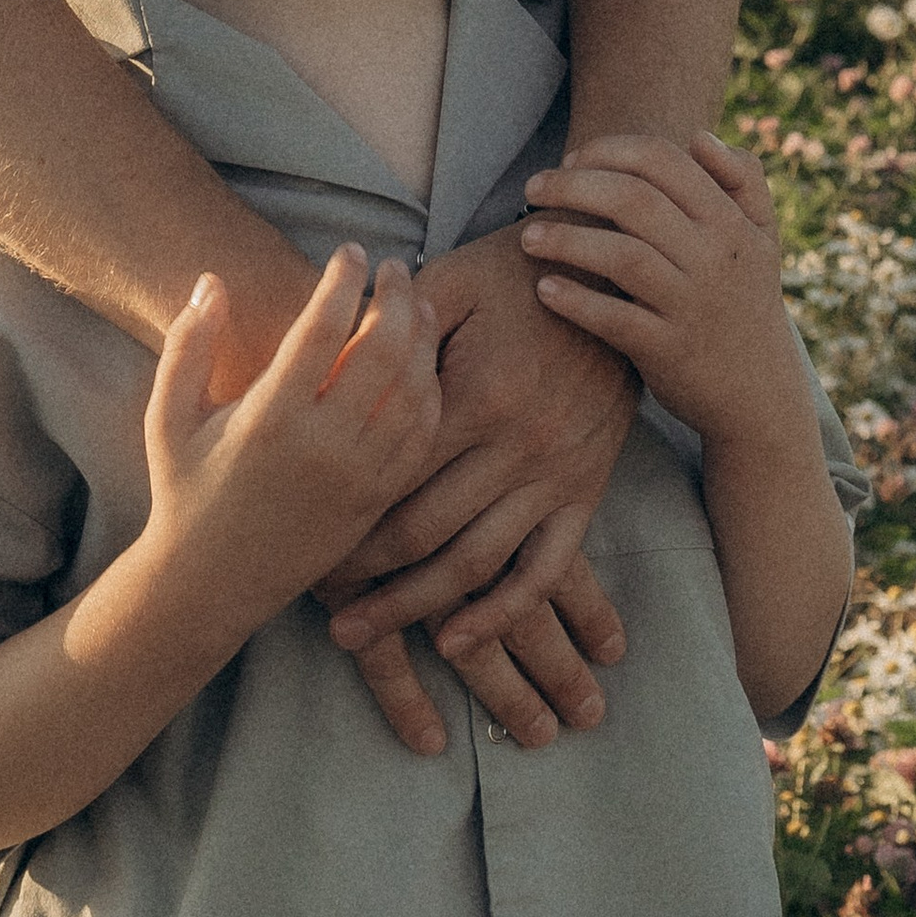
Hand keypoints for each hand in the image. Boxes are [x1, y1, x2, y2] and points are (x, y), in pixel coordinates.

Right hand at [144, 252, 441, 640]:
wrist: (211, 584)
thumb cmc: (184, 491)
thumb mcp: (167, 417)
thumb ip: (188, 345)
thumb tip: (211, 280)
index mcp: (269, 418)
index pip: (322, 328)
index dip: (342, 280)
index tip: (349, 250)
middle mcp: (322, 446)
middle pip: (383, 350)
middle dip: (396, 297)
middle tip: (393, 268)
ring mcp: (357, 477)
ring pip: (413, 390)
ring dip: (422, 338)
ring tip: (417, 303)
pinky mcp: (377, 501)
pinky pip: (421, 436)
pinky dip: (431, 391)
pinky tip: (423, 363)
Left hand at [319, 227, 633, 753]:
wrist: (616, 278)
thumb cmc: (516, 274)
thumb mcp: (451, 281)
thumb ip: (395, 323)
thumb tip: (329, 358)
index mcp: (477, 396)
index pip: (392, 473)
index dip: (342, 512)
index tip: (299, 537)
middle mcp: (517, 448)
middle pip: (424, 531)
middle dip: (364, 575)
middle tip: (315, 605)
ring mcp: (555, 476)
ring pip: (476, 563)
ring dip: (416, 606)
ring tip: (360, 632)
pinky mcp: (585, 491)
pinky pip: (545, 569)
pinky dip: (502, 612)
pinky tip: (458, 642)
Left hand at [520, 132, 802, 441]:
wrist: (761, 393)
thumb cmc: (746, 301)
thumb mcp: (763, 237)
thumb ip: (743, 179)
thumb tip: (699, 136)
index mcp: (731, 221)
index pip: (662, 160)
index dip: (608, 150)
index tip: (571, 158)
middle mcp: (714, 258)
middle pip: (634, 200)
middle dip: (572, 185)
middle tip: (532, 188)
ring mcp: (692, 305)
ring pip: (622, 257)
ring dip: (566, 240)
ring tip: (527, 237)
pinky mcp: (669, 351)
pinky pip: (616, 320)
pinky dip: (577, 302)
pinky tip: (544, 289)